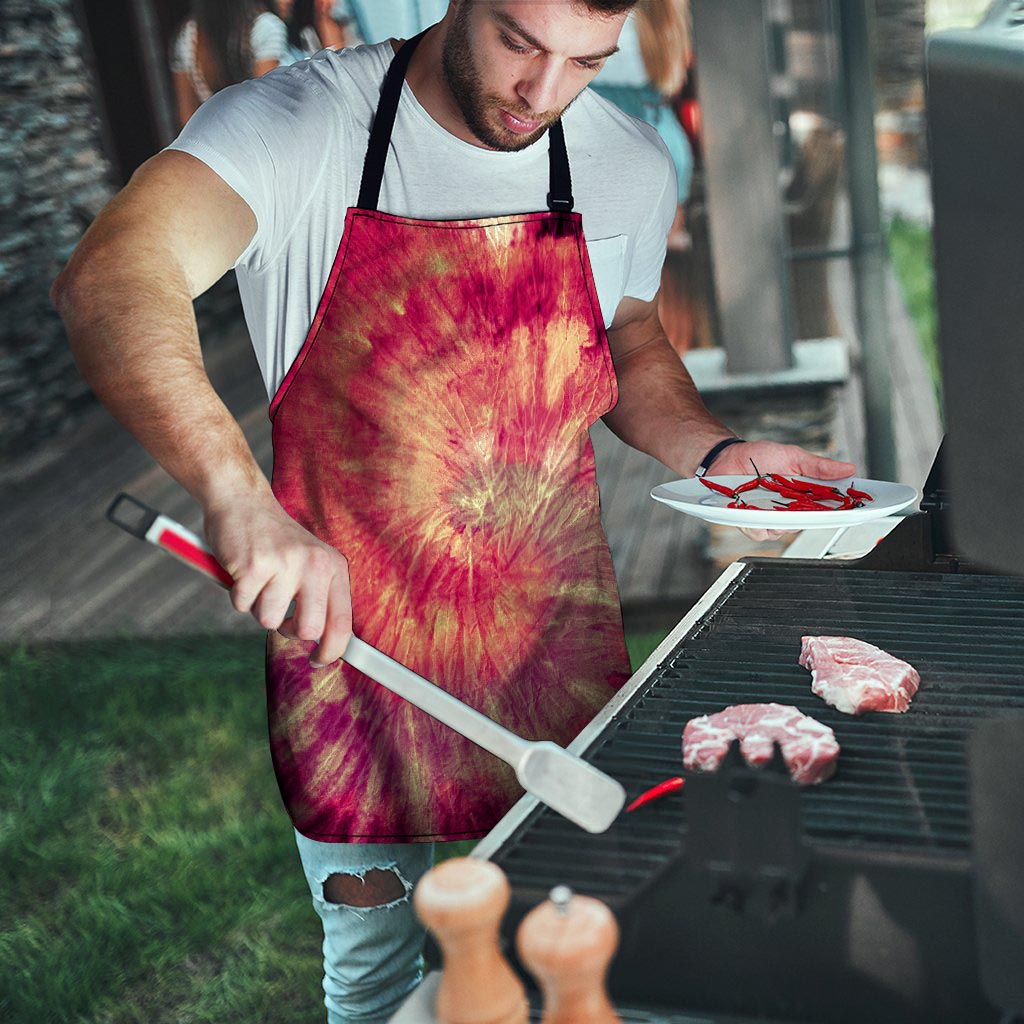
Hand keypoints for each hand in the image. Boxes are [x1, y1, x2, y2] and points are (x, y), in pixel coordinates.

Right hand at [203, 492, 351, 665]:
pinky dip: (237, 594)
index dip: (332, 651)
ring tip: (259, 580)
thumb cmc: (274, 541)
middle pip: (308, 630)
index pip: (343, 622)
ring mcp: (285, 564)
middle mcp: (315, 564)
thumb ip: (320, 597)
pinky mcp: (254, 565)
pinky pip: (242, 605)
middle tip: (279, 612)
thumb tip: (325, 644)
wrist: (242, 500)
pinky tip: (242, 570)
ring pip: (269, 621)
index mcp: (333, 566)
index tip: (318, 661)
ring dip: (258, 607)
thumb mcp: (309, 562)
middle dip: (288, 630)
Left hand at [708, 440, 856, 542]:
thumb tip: (848, 468)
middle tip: (803, 502)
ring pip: (784, 531)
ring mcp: (770, 518)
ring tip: (769, 499)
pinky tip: (751, 508)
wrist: (727, 458)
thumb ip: (819, 466)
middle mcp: (789, 510)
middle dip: (809, 516)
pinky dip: (757, 522)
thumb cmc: (759, 456)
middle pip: (808, 523)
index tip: (855, 509)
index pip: (829, 508)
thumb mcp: (793, 456)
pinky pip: (760, 532)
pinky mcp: (751, 523)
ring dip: (779, 518)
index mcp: (804, 495)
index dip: (843, 511)